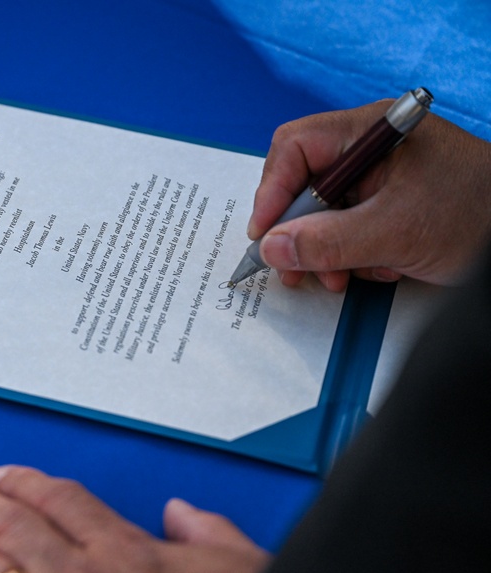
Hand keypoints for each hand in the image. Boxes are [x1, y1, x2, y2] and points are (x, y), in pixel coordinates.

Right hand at [249, 100, 490, 290]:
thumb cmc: (480, 214)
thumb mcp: (395, 232)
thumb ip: (327, 241)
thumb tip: (272, 248)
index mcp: (372, 132)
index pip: (295, 148)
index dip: (272, 191)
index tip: (265, 235)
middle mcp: (372, 150)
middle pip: (304, 184)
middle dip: (299, 231)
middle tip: (294, 268)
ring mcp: (382, 178)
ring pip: (324, 213)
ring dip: (325, 251)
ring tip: (339, 278)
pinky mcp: (390, 205)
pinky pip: (349, 227)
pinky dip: (352, 255)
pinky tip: (376, 269)